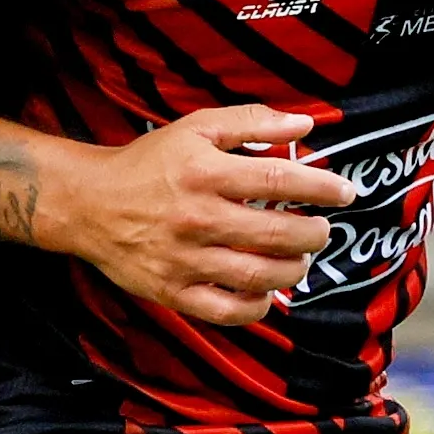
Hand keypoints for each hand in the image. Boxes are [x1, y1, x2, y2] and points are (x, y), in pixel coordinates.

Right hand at [39, 105, 354, 326]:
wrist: (87, 203)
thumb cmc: (149, 163)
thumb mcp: (196, 129)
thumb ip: (251, 122)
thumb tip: (305, 124)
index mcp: (205, 173)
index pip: (279, 180)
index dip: (321, 187)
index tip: (346, 193)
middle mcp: (197, 217)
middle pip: (277, 233)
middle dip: (314, 234)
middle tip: (322, 230)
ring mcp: (184, 259)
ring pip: (259, 275)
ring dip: (293, 269)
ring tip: (299, 258)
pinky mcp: (172, 292)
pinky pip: (227, 311)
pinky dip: (257, 306)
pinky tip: (266, 290)